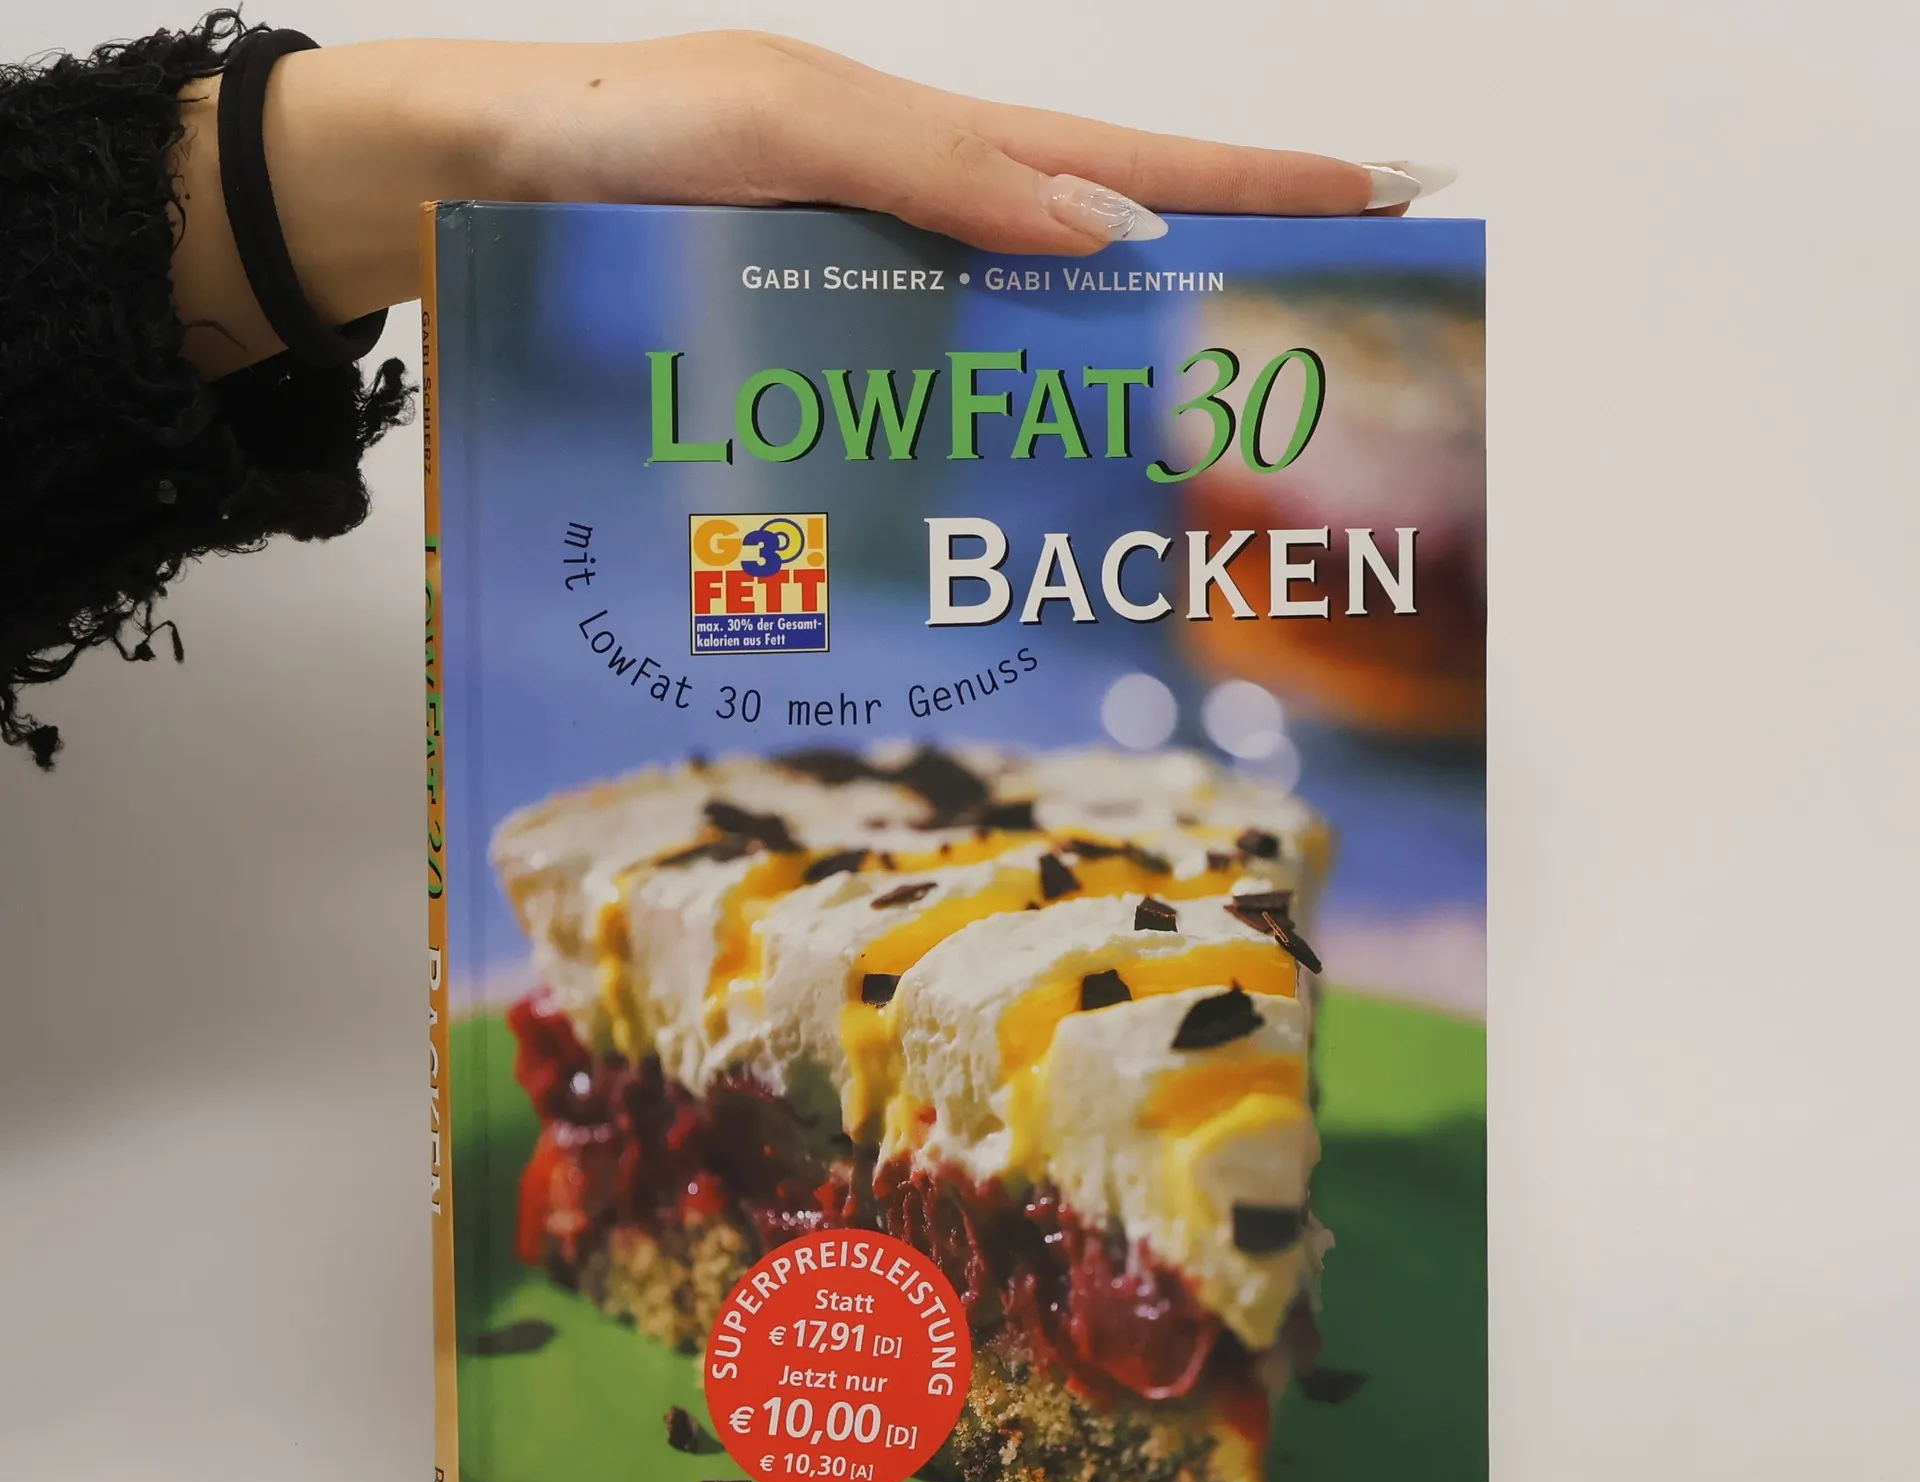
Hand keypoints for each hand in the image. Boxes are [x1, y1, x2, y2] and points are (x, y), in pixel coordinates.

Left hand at [170, 31, 1452, 376]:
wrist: (455, 195)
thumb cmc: (605, 133)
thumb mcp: (778, 120)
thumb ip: (936, 173)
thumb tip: (1105, 236)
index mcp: (932, 150)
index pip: (1133, 171)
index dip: (1260, 188)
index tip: (1389, 195)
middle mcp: (918, 239)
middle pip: (1103, 275)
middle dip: (1223, 308)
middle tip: (1329, 362)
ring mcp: (868, 316)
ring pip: (1022, 368)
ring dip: (1114, 411)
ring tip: (1211, 469)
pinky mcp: (808, 383)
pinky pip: (925, 426)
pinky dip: (987, 466)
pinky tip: (1020, 520)